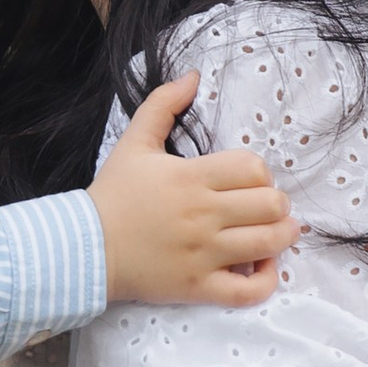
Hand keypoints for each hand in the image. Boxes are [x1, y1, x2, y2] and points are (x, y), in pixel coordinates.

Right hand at [90, 72, 298, 308]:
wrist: (84, 248)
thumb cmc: (113, 195)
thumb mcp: (134, 142)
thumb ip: (163, 103)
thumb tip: (192, 75)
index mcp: (191, 178)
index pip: (254, 168)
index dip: (260, 173)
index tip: (250, 182)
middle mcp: (202, 216)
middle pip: (270, 205)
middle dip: (277, 204)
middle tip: (266, 207)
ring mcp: (202, 254)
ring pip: (268, 244)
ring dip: (282, 236)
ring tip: (277, 232)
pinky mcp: (198, 287)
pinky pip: (249, 291)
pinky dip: (266, 280)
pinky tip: (261, 267)